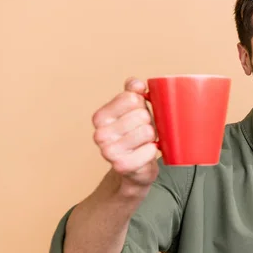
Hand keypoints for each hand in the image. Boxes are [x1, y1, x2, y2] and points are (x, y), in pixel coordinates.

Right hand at [92, 77, 158, 191]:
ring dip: (151, 137)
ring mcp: (108, 151)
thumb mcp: (133, 110)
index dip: (142, 106)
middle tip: (143, 133)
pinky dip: (153, 151)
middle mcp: (100, 134)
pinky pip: (150, 150)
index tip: (138, 116)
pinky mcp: (122, 166)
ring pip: (147, 131)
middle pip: (141, 115)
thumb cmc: (136, 135)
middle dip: (149, 123)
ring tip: (144, 143)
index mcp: (100, 117)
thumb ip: (133, 92)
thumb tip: (136, 84)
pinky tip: (146, 153)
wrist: (136, 168)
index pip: (131, 98)